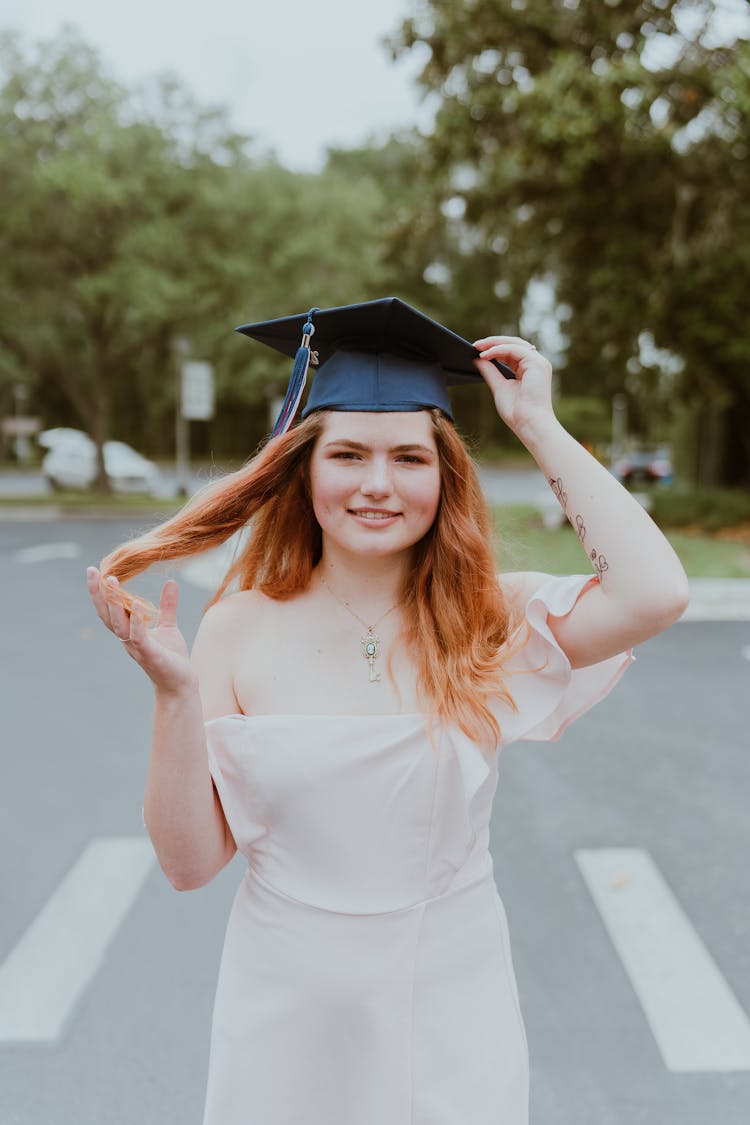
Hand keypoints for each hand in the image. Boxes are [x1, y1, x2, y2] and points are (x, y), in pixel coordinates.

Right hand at [86, 567, 196, 695]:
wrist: (181, 684)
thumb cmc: (172, 657)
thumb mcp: (168, 626)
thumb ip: (167, 605)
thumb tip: (171, 582)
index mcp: (129, 631)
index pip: (109, 609)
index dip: (101, 592)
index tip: (95, 571)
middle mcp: (127, 639)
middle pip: (107, 615)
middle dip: (99, 593)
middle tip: (93, 572)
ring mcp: (137, 648)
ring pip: (119, 624)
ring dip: (115, 603)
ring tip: (112, 581)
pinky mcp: (150, 655)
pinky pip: (139, 637)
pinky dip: (137, 621)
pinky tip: (138, 604)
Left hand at [472, 336, 555, 440]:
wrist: (529, 424)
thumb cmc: (517, 412)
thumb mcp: (499, 387)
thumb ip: (490, 372)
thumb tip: (477, 359)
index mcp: (529, 369)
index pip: (512, 351)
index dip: (495, 349)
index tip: (477, 350)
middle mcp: (536, 364)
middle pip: (514, 344)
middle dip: (493, 342)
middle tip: (475, 345)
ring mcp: (538, 362)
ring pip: (514, 343)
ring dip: (494, 343)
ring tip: (477, 347)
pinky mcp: (536, 363)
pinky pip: (514, 349)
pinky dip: (498, 350)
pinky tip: (485, 354)